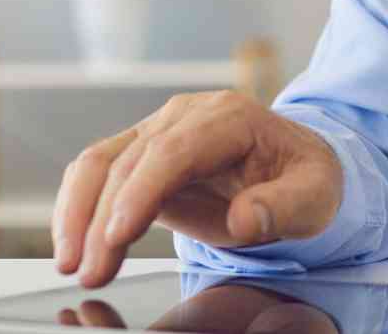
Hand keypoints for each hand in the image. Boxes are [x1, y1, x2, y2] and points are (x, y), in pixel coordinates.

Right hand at [52, 90, 344, 288]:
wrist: (294, 168)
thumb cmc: (303, 178)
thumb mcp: (315, 195)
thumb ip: (285, 206)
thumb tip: (246, 218)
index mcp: (230, 118)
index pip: (174, 150)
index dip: (141, 191)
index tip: (117, 234)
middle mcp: (186, 116)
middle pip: (131, 161)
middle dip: (102, 219)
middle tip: (93, 271)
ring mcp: (158, 130)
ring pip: (100, 163)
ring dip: (77, 213)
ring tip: (72, 265)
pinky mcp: (140, 154)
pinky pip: (96, 172)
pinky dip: (76, 207)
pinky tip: (71, 245)